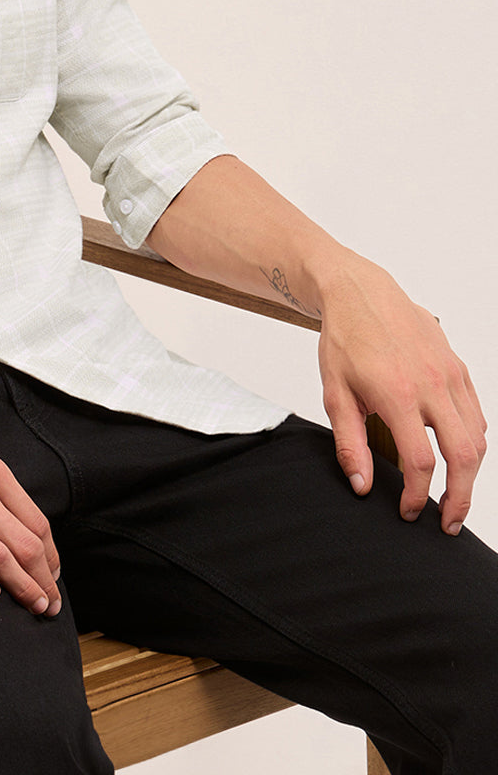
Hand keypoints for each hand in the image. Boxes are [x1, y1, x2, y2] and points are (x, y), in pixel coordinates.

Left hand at [316, 256, 486, 533]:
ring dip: (471, 473)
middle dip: (460, 497)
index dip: (418, 495)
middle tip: (448, 522)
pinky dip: (473, 440)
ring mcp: (449, 374)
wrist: (360, 292)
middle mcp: (430, 384)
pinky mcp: (457, 366)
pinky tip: (457, 455)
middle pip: (463, 455)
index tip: (409, 511)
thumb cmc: (344, 340)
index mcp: (396, 393)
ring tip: (455, 495)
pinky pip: (476, 413)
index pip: (420, 461)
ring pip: (477, 436)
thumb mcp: (335, 394)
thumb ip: (349, 444)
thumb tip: (363, 486)